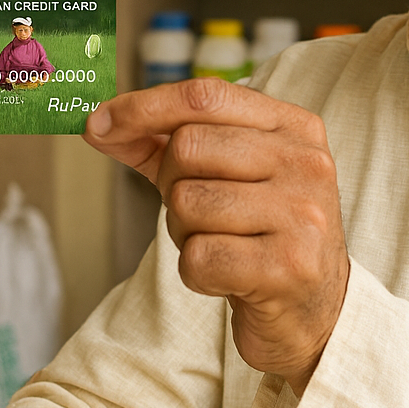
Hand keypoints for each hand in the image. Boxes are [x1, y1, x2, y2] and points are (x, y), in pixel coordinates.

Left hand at [84, 78, 348, 394]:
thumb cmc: (255, 234)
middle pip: (188, 147)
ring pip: (187, 203)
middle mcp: (306, 163)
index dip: (143, 107)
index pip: (206, 96)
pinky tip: (227, 276)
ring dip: (184, 232)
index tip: (98, 123)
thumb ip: (161, 144)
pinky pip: (198, 257)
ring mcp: (302, 215)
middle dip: (171, 185)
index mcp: (294, 127)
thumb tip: (98, 124)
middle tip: (197, 213)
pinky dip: (195, 272)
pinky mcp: (287, 268)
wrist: (310, 311)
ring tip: (219, 244)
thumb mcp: (220, 175)